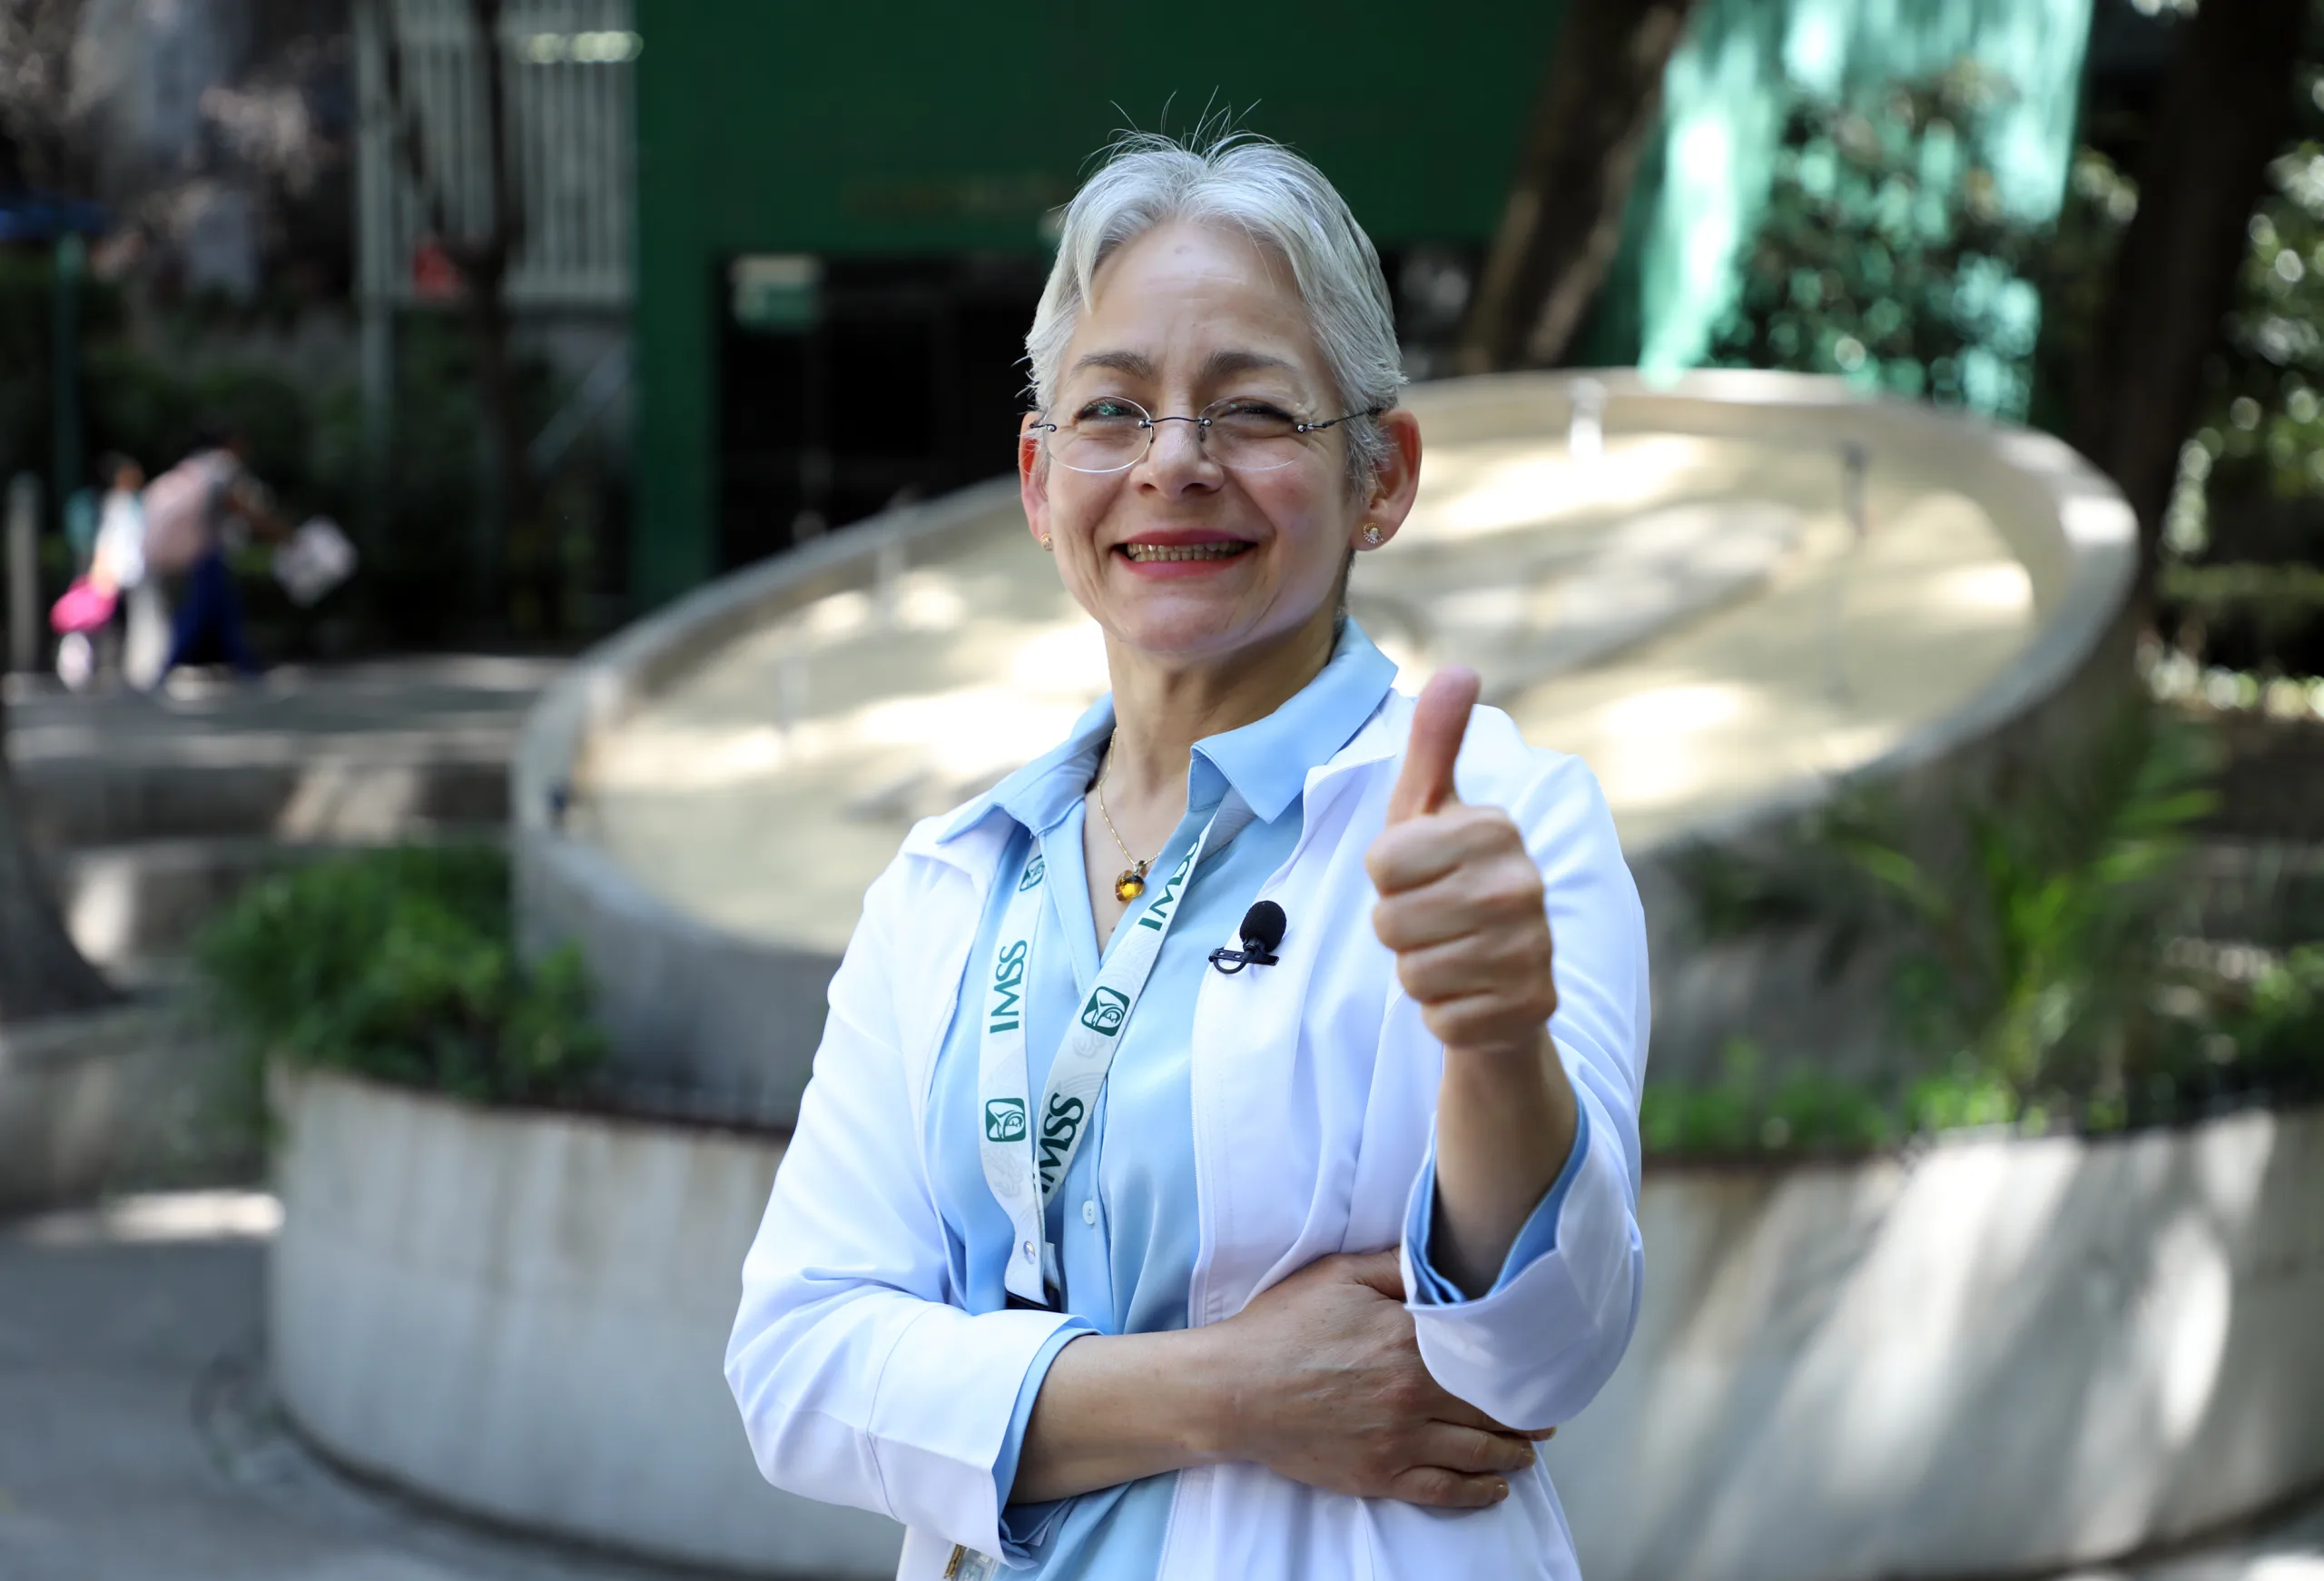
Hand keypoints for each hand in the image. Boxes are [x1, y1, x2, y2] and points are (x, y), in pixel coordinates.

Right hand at [1209, 1251, 1549, 1508]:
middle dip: (1526, 1415)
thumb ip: (1396, 1265)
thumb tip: (1441, 1257)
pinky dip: (1477, 1492)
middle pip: (1490, 1408)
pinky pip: (1443, 1490)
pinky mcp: (1378, 1475)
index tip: (1540, 1365)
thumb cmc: (1281, 1327)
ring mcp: (1397, 1440)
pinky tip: (1494, 1488)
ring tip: (1528, 1451)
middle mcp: (1412, 1393)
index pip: (1485, 1356)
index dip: (1519, 1364)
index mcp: (1408, 1340)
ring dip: (1512, 1454)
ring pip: (1476, 1453)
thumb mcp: (1338, 1275)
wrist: (1233, 1389)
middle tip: (1547, 1415)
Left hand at [1367, 669, 1557, 1055]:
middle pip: (1391, 921)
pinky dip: (1442, 1012)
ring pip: (1412, 973)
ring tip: (1452, 953)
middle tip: (1434, 920)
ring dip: (1418, 970)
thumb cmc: (1449, 880)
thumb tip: (1459, 668)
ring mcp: (1531, 951)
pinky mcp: (1528, 1009)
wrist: (1502, 976)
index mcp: (1495, 829)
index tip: (1420, 873)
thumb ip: (1436, 742)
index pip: (1383, 861)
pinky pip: (1438, 1018)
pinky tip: (1471, 993)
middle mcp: (1522, 885)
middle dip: (1398, 927)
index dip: (1387, 876)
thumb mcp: (1431, 810)